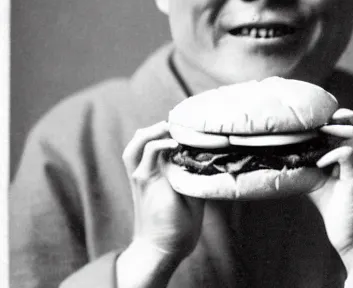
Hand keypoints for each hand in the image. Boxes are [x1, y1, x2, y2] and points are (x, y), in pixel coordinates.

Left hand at [117, 121, 204, 286]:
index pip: (157, 147)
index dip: (172, 138)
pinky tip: (160, 141)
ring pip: (133, 147)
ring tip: (166, 129)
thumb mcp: (192, 204)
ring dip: (147, 133)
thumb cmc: (178, 230)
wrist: (157, 250)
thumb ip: (190, 177)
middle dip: (156, 130)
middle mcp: (142, 176)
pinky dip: (144, 143)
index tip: (187, 136)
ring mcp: (137, 178)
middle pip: (140, 143)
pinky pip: (134, 155)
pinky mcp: (137, 182)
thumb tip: (194, 155)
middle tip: (176, 127)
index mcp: (155, 180)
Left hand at [308, 109, 352, 284]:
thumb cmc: (333, 204)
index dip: (333, 115)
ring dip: (333, 133)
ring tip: (317, 137)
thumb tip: (282, 151)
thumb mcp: (315, 178)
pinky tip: (320, 164)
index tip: (314, 118)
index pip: (348, 122)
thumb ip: (306, 162)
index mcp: (351, 151)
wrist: (350, 235)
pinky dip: (332, 155)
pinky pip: (348, 155)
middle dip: (335, 117)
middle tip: (316, 124)